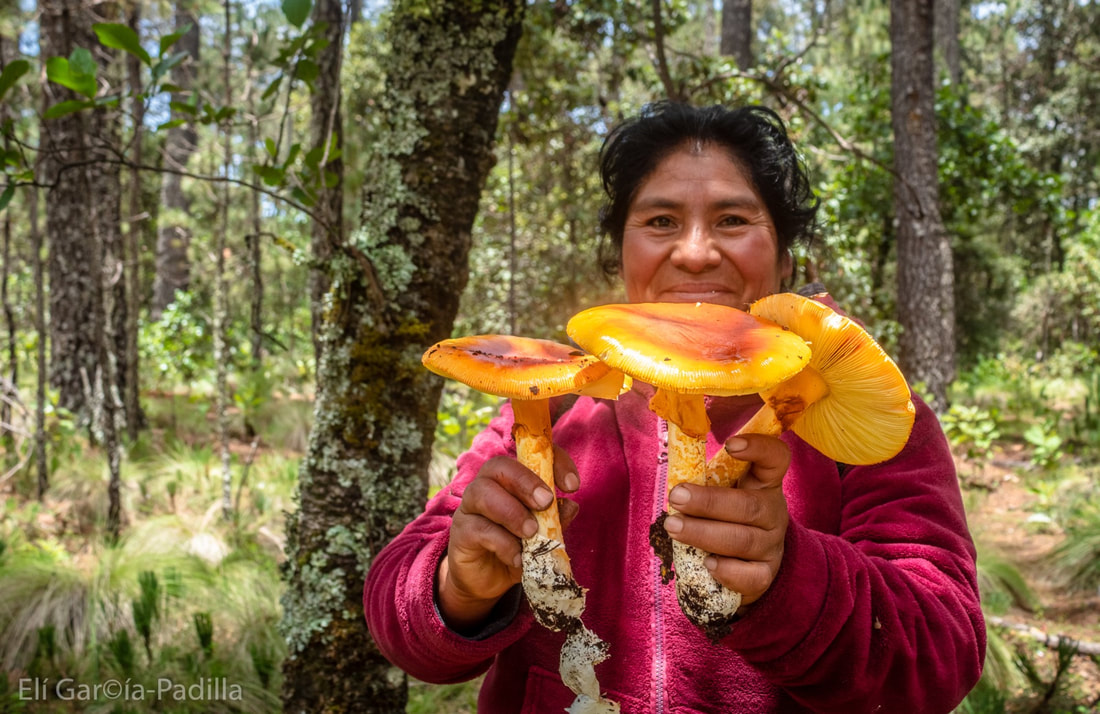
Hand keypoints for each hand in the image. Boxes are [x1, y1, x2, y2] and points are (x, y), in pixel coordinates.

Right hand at [438, 447, 579, 630]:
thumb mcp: (542, 536)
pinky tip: (517, 557)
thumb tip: (571, 506)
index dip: (554, 461)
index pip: (530, 454)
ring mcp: (470, 507)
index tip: (573, 485)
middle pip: (499, 466)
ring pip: (483, 492)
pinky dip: (502, 543)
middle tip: (546, 502)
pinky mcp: (460, 532)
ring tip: (531, 532)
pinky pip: (478, 528)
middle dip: (526, 482)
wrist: (487, 582)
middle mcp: (487, 485)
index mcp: (511, 480)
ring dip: (512, 512)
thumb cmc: (516, 549)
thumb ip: (554, 519)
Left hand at [663, 434, 789, 605]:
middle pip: (749, 506)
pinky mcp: (765, 574)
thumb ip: (705, 480)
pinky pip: (751, 576)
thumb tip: (672, 470)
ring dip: (704, 533)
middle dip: (708, 502)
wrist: (749, 562)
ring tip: (673, 527)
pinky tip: (707, 563)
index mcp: (764, 483)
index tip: (730, 444)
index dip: (758, 448)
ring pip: (743, 540)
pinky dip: (728, 571)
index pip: (775, 459)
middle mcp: (773, 512)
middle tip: (676, 496)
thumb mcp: (722, 492)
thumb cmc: (726, 517)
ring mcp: (772, 545)